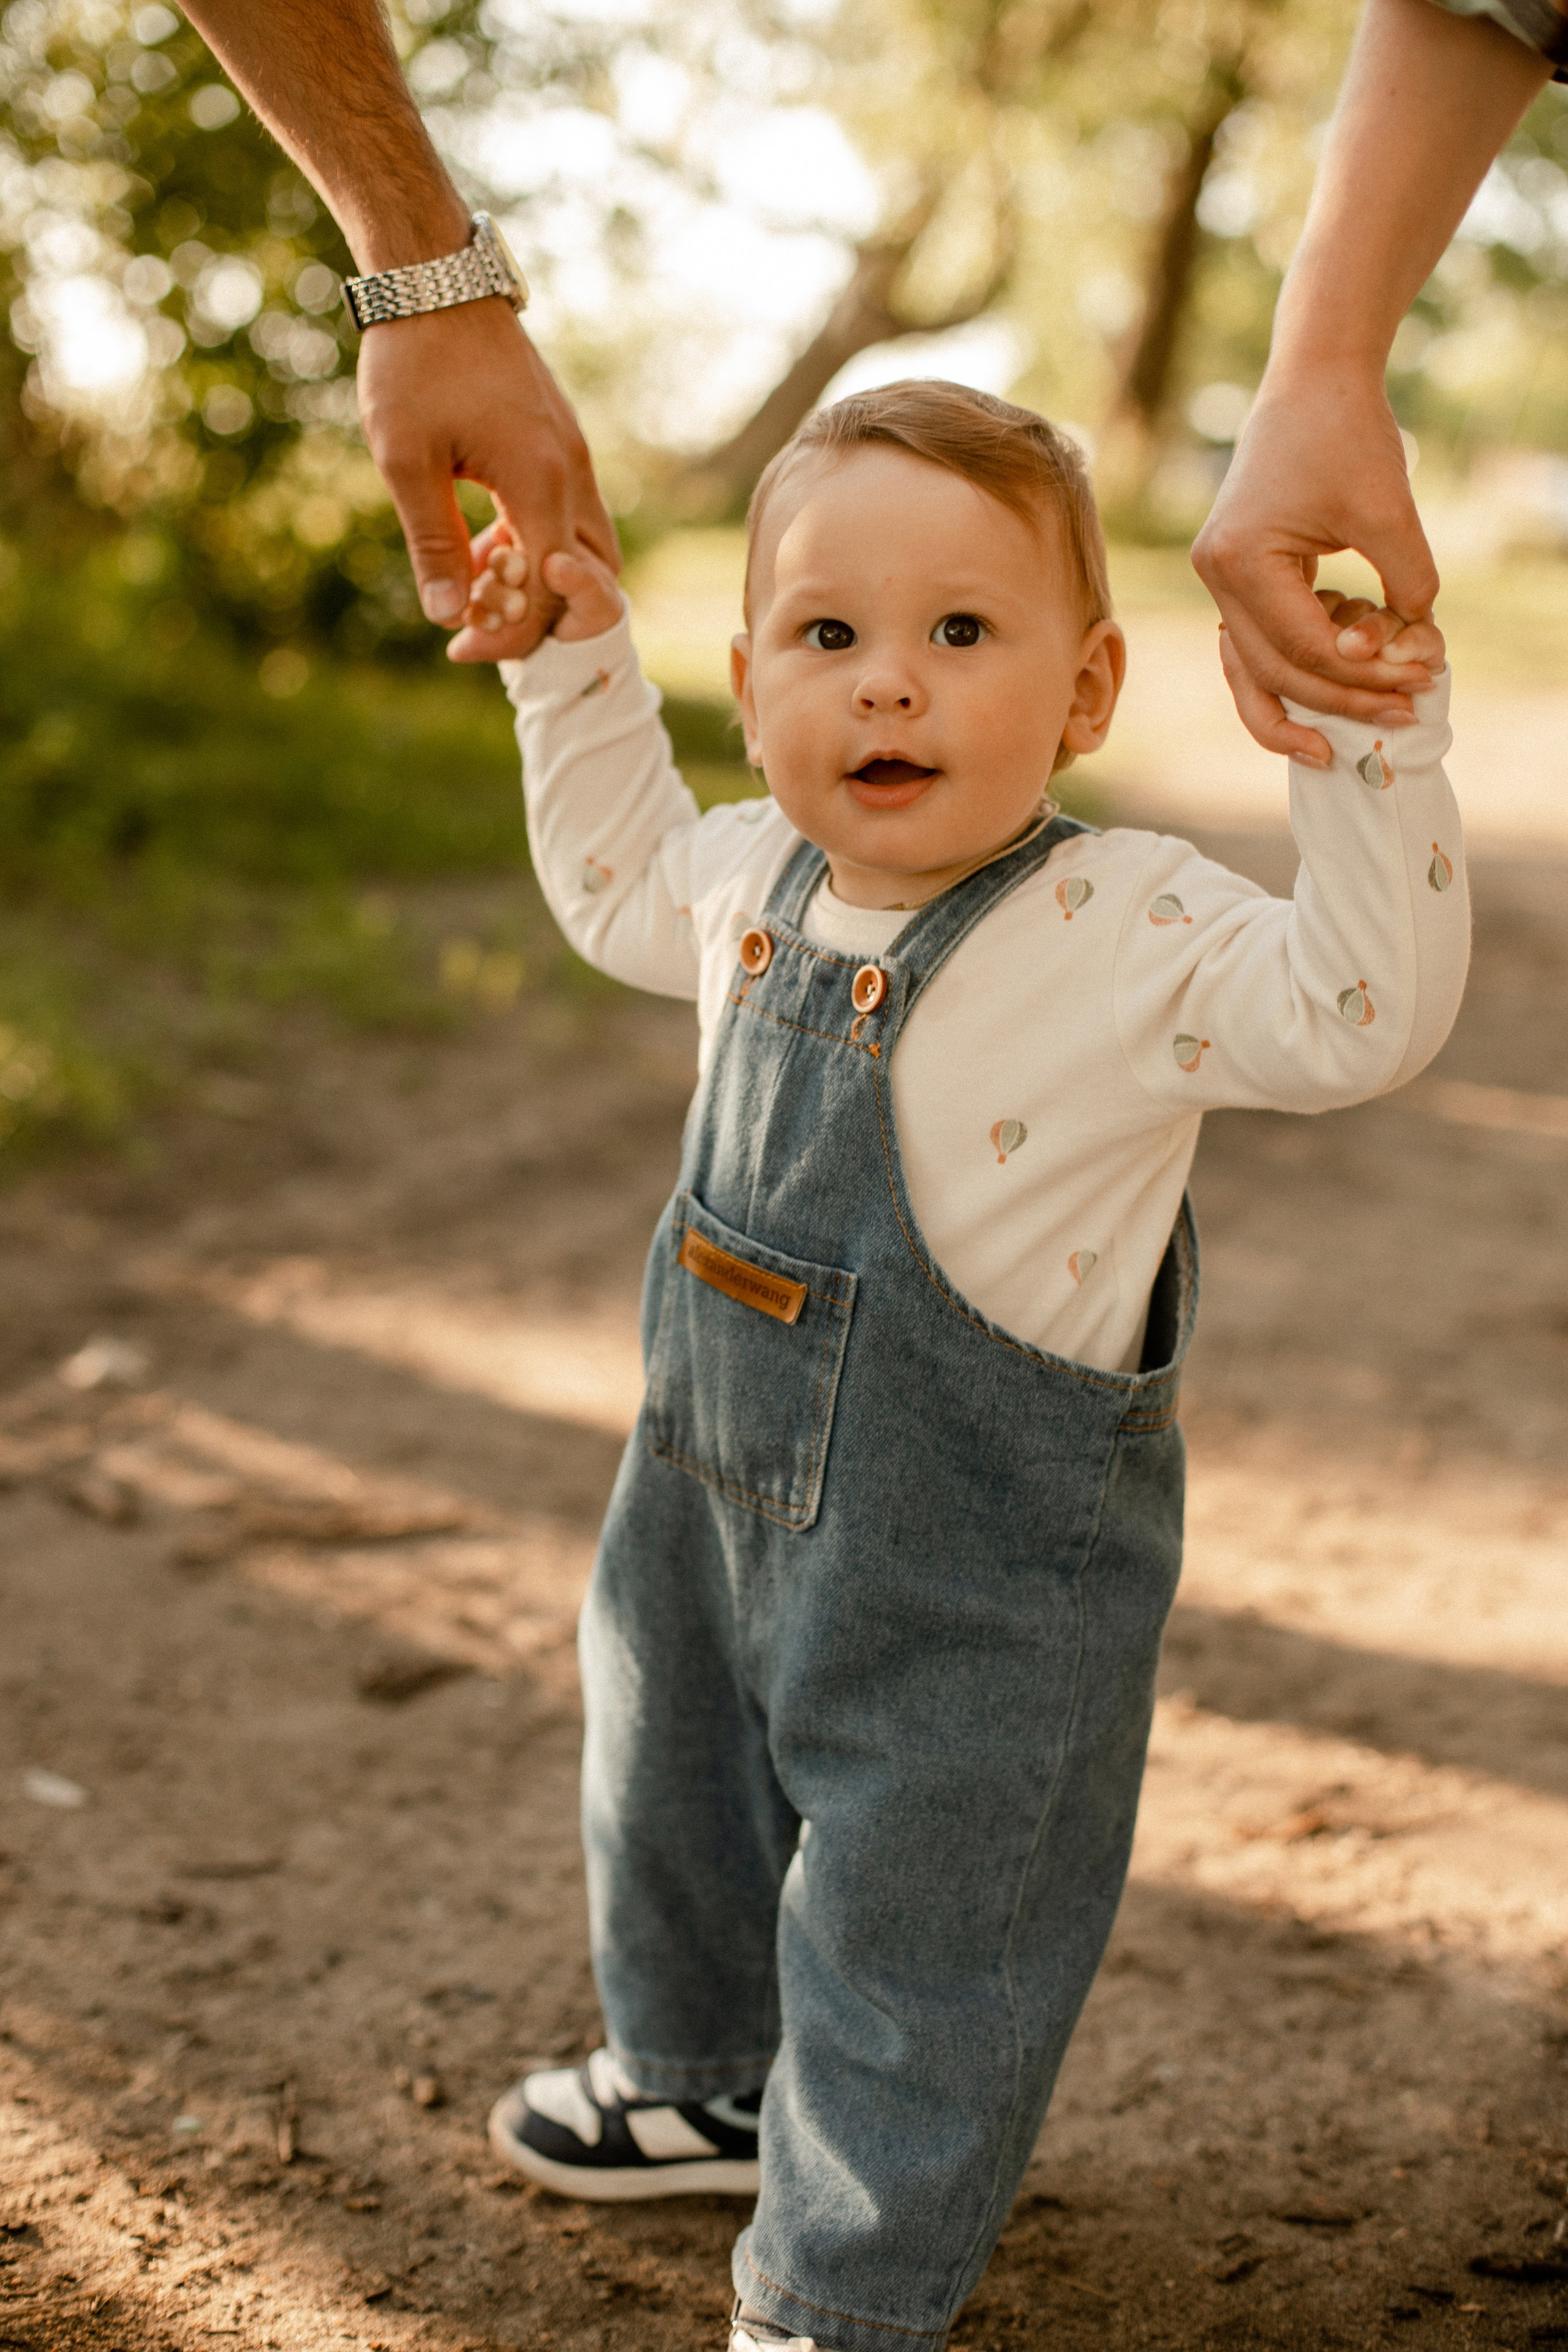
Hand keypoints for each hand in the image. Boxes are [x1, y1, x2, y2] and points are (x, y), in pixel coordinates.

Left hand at [356, 297, 619, 656]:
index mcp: (540, 481)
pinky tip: (487, 540)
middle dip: (541, 614)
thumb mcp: (406, 461)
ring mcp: (573, 452)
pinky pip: (569, 510)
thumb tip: (449, 615)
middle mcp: (572, 470)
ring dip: (541, 577)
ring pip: (584, 543)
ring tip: (479, 581)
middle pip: (588, 575)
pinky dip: (539, 541)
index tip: (462, 645)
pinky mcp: (561, 438)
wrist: (435, 277)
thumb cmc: (413, 364)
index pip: (548, 588)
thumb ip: (434, 542)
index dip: (510, 629)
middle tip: (482, 627)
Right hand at [1192, 368, 1443, 766]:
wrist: (1314, 380)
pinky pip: (1258, 647)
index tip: (1420, 676)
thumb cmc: (1346, 432)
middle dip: (1339, 698)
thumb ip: (1406, 582)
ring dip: (1301, 707)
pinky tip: (1333, 690)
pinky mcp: (1239, 577)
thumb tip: (1414, 648)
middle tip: (1403, 710)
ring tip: (1340, 743)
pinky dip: (1292, 674)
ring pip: (1251, 673)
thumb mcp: (1387, 508)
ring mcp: (1221, 580)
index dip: (1362, 673)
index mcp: (1239, 560)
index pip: (1302, 646)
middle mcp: (1216, 577)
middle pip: (1273, 672)